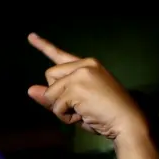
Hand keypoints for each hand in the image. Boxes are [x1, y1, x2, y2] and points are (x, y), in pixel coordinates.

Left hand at [26, 34, 145, 142]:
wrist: (128, 121)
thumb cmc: (105, 115)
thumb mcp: (77, 103)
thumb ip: (56, 95)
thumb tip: (29, 90)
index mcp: (88, 65)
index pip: (60, 55)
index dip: (43, 46)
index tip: (30, 36)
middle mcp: (84, 65)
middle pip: (50, 76)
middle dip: (56, 94)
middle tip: (76, 105)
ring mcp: (81, 74)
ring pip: (50, 92)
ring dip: (61, 108)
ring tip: (82, 112)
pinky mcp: (77, 87)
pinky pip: (56, 105)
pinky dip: (65, 116)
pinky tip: (83, 116)